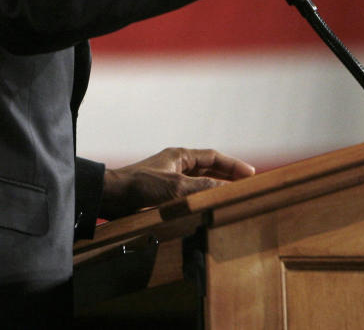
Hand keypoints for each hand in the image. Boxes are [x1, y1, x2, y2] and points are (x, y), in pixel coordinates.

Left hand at [98, 147, 255, 218]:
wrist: (113, 196)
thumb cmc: (141, 186)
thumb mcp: (176, 186)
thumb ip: (203, 188)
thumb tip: (227, 190)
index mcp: (180, 156)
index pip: (213, 157)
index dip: (233, 165)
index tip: (250, 173)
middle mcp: (177, 165)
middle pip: (209, 169)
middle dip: (228, 176)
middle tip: (247, 185)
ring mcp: (170, 179)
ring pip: (200, 182)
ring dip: (216, 188)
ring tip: (233, 196)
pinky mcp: (164, 194)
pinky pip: (190, 194)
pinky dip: (203, 199)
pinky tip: (210, 207)